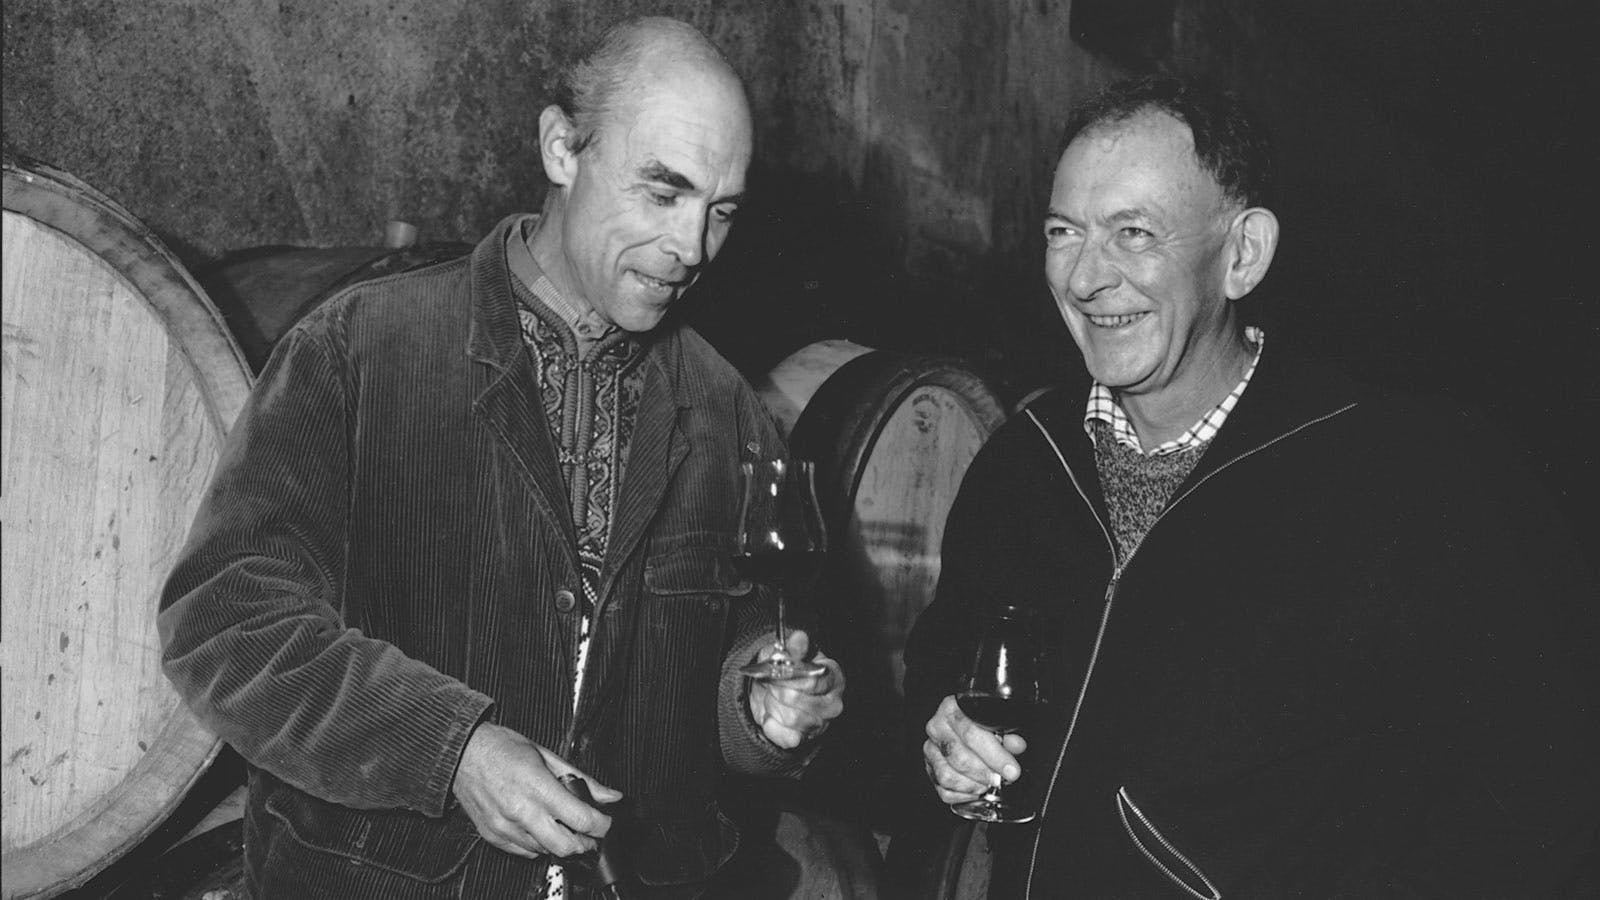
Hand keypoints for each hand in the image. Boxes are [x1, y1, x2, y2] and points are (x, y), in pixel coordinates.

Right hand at [451, 722, 623, 858]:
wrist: (461, 754)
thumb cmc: (501, 748)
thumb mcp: (546, 755)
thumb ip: (581, 778)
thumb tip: (609, 795)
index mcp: (537, 787)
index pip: (581, 819)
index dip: (601, 825)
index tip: (605, 822)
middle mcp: (521, 811)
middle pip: (566, 846)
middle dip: (585, 843)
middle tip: (590, 833)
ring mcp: (506, 827)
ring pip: (546, 851)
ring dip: (560, 843)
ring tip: (562, 825)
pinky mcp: (494, 836)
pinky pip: (525, 852)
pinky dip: (538, 844)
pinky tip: (540, 827)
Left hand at [747, 630, 844, 748]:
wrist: (776, 693)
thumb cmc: (788, 671)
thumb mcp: (789, 654)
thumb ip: (795, 647)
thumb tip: (799, 637)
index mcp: (834, 677)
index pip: (811, 680)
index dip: (786, 676)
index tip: (773, 671)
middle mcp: (834, 703)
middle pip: (797, 699)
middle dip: (775, 689)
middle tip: (770, 683)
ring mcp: (822, 724)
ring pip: (790, 718)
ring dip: (773, 705)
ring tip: (773, 697)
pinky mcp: (806, 740)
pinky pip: (785, 736)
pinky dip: (772, 724)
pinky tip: (773, 714)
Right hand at [923, 694, 1027, 804]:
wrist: (966, 728)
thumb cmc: (983, 724)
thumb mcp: (998, 724)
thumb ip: (1009, 735)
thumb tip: (1017, 745)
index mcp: (952, 709)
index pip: (971, 734)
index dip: (994, 755)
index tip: (1011, 770)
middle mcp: (937, 727)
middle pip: (959, 757)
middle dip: (984, 773)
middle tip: (1000, 779)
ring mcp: (930, 749)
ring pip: (948, 776)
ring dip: (973, 785)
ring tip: (988, 784)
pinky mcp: (929, 769)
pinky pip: (944, 790)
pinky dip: (964, 795)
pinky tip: (977, 789)